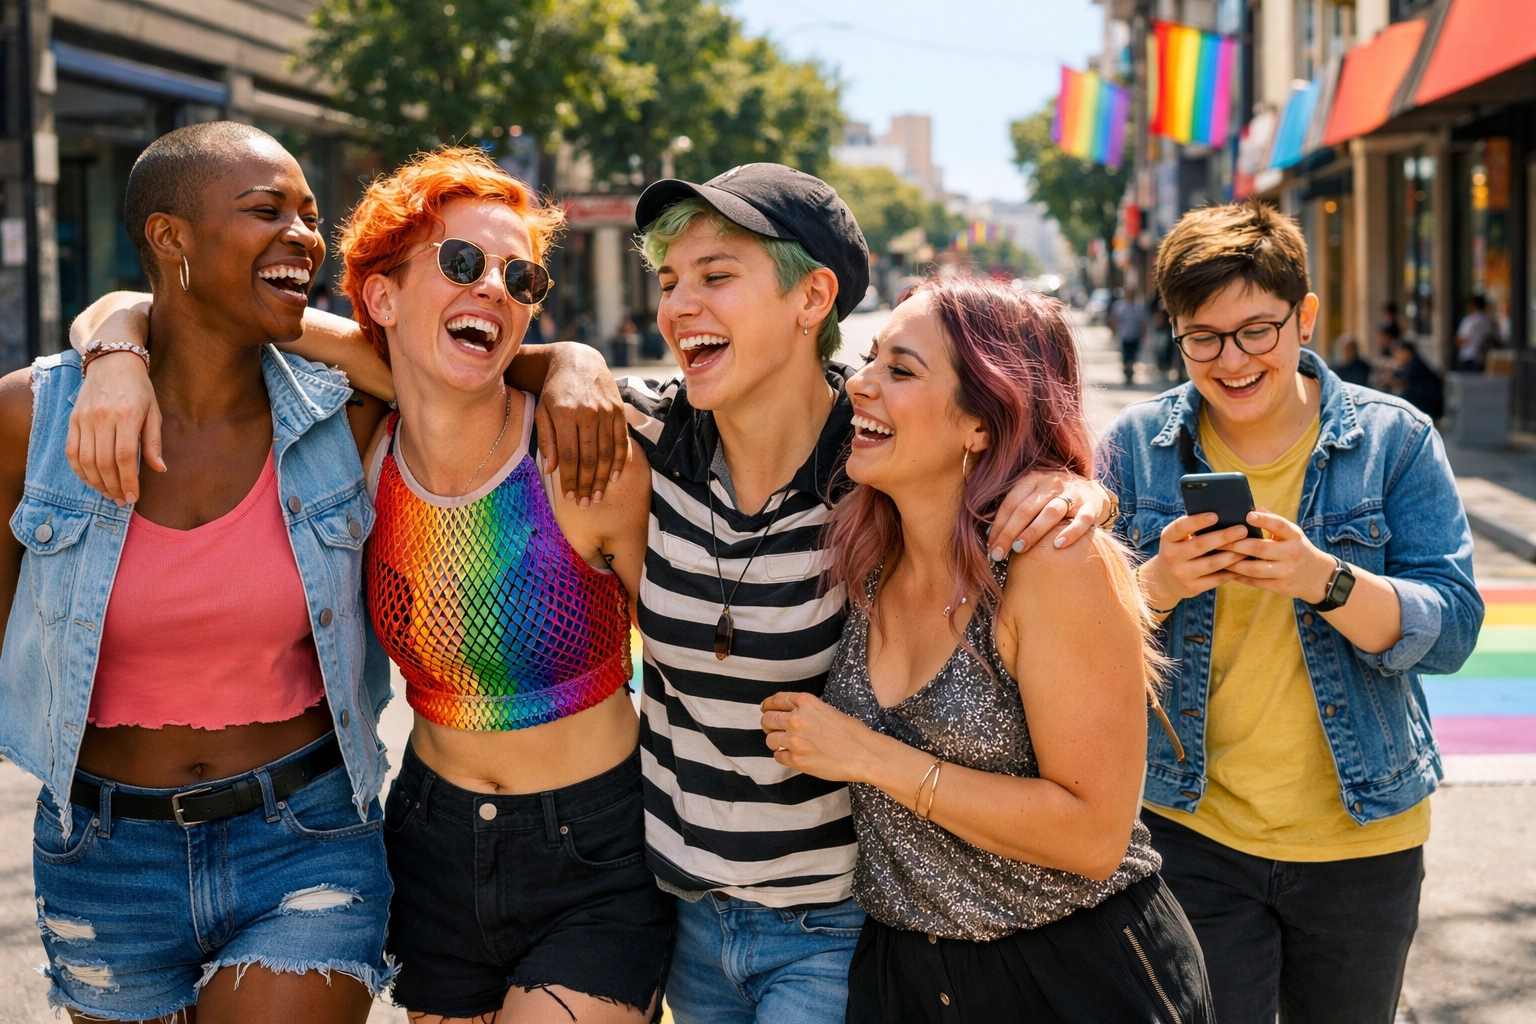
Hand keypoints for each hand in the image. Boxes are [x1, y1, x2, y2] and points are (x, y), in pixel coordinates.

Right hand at [66, 351, 163, 504]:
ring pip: (85, 460)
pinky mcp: (73, 420)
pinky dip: (79, 470)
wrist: (112, 362)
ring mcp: (84, 419)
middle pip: (104, 462)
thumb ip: (153, 442)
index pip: (125, 457)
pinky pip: (71, 451)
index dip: (128, 481)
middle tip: (122, 500)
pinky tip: (90, 480)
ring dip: (96, 482)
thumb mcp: (154, 412)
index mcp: (126, 415)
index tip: (133, 496)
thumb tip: (159, 469)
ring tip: (109, 493)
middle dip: (113, 486)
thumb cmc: (138, 389)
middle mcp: (102, 418)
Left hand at [534, 343, 630, 505]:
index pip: (568, 456)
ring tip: (599, 497)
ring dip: (604, 479)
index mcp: (564, 414)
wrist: (578, 361)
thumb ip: (547, 440)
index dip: (570, 480)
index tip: (570, 498)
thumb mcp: (542, 411)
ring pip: (607, 453)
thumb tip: (551, 470)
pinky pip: (621, 440)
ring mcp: (606, 411)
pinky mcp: (619, 410)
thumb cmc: (555, 390)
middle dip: (588, 485)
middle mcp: (587, 413)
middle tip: (586, 504)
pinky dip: (620, 461)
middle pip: (589, 458)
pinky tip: (616, 478)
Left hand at [761, 692, 888, 782]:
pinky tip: (794, 755)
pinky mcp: (797, 760)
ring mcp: (795, 740)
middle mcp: (797, 719)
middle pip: (767, 719)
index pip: (776, 700)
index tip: (766, 708)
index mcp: (806, 702)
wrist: (864, 753)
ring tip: (786, 744)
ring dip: (775, 741)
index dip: (768, 705)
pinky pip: (778, 756)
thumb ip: (806, 710)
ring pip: (769, 739)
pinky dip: (783, 755)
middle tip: (773, 729)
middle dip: (768, 724)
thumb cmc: (851, 732)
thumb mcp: (827, 710)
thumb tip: (788, 714)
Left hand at [987, 472, 1105, 560]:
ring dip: (1033, 531)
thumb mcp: (1033, 495)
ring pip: (1050, 512)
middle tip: (999, 553)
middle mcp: (1052, 483)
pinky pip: (1082, 520)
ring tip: (1019, 549)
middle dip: (1010, 532)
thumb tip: (990, 535)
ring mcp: (1073, 494)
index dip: (998, 525)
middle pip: (1026, 508)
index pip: (1011, 503)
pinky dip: (1071, 532)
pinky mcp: (1091, 506)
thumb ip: (1014, 510)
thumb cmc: (1052, 498)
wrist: (1090, 490)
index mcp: (1033, 479)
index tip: (991, 547)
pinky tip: (1058, 545)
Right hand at [1138, 513, 1251, 608]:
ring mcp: (1181, 573)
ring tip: (1248, 548)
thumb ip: (1193, 528)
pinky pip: (1216, 579)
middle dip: (1224, 537)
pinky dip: (1231, 572)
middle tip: (1242, 530)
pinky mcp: (1191, 588)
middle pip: (1200, 544)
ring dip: (1232, 555)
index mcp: (1168, 538)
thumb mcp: (1177, 538)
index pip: (1181, 527)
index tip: (1215, 515)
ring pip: (1212, 564)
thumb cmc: (1179, 551)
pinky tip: (1243, 564)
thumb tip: (1224, 515)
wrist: (1164, 580)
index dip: (1197, 521)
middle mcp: (1171, 556)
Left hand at [1220, 509, 1336, 602]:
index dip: (1264, 520)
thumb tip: (1255, 508)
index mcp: (1294, 536)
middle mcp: (1291, 553)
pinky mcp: (1280, 587)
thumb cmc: (1297, 549)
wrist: (1318, 577)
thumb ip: (1274, 521)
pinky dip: (1239, 576)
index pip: (1280, 525)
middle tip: (1218, 540)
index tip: (1248, 515)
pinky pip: (1255, 582)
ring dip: (1233, 563)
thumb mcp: (1292, 533)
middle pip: (1260, 548)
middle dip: (1236, 544)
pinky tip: (1226, 571)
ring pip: (1254, 568)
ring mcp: (1286, 572)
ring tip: (1217, 557)